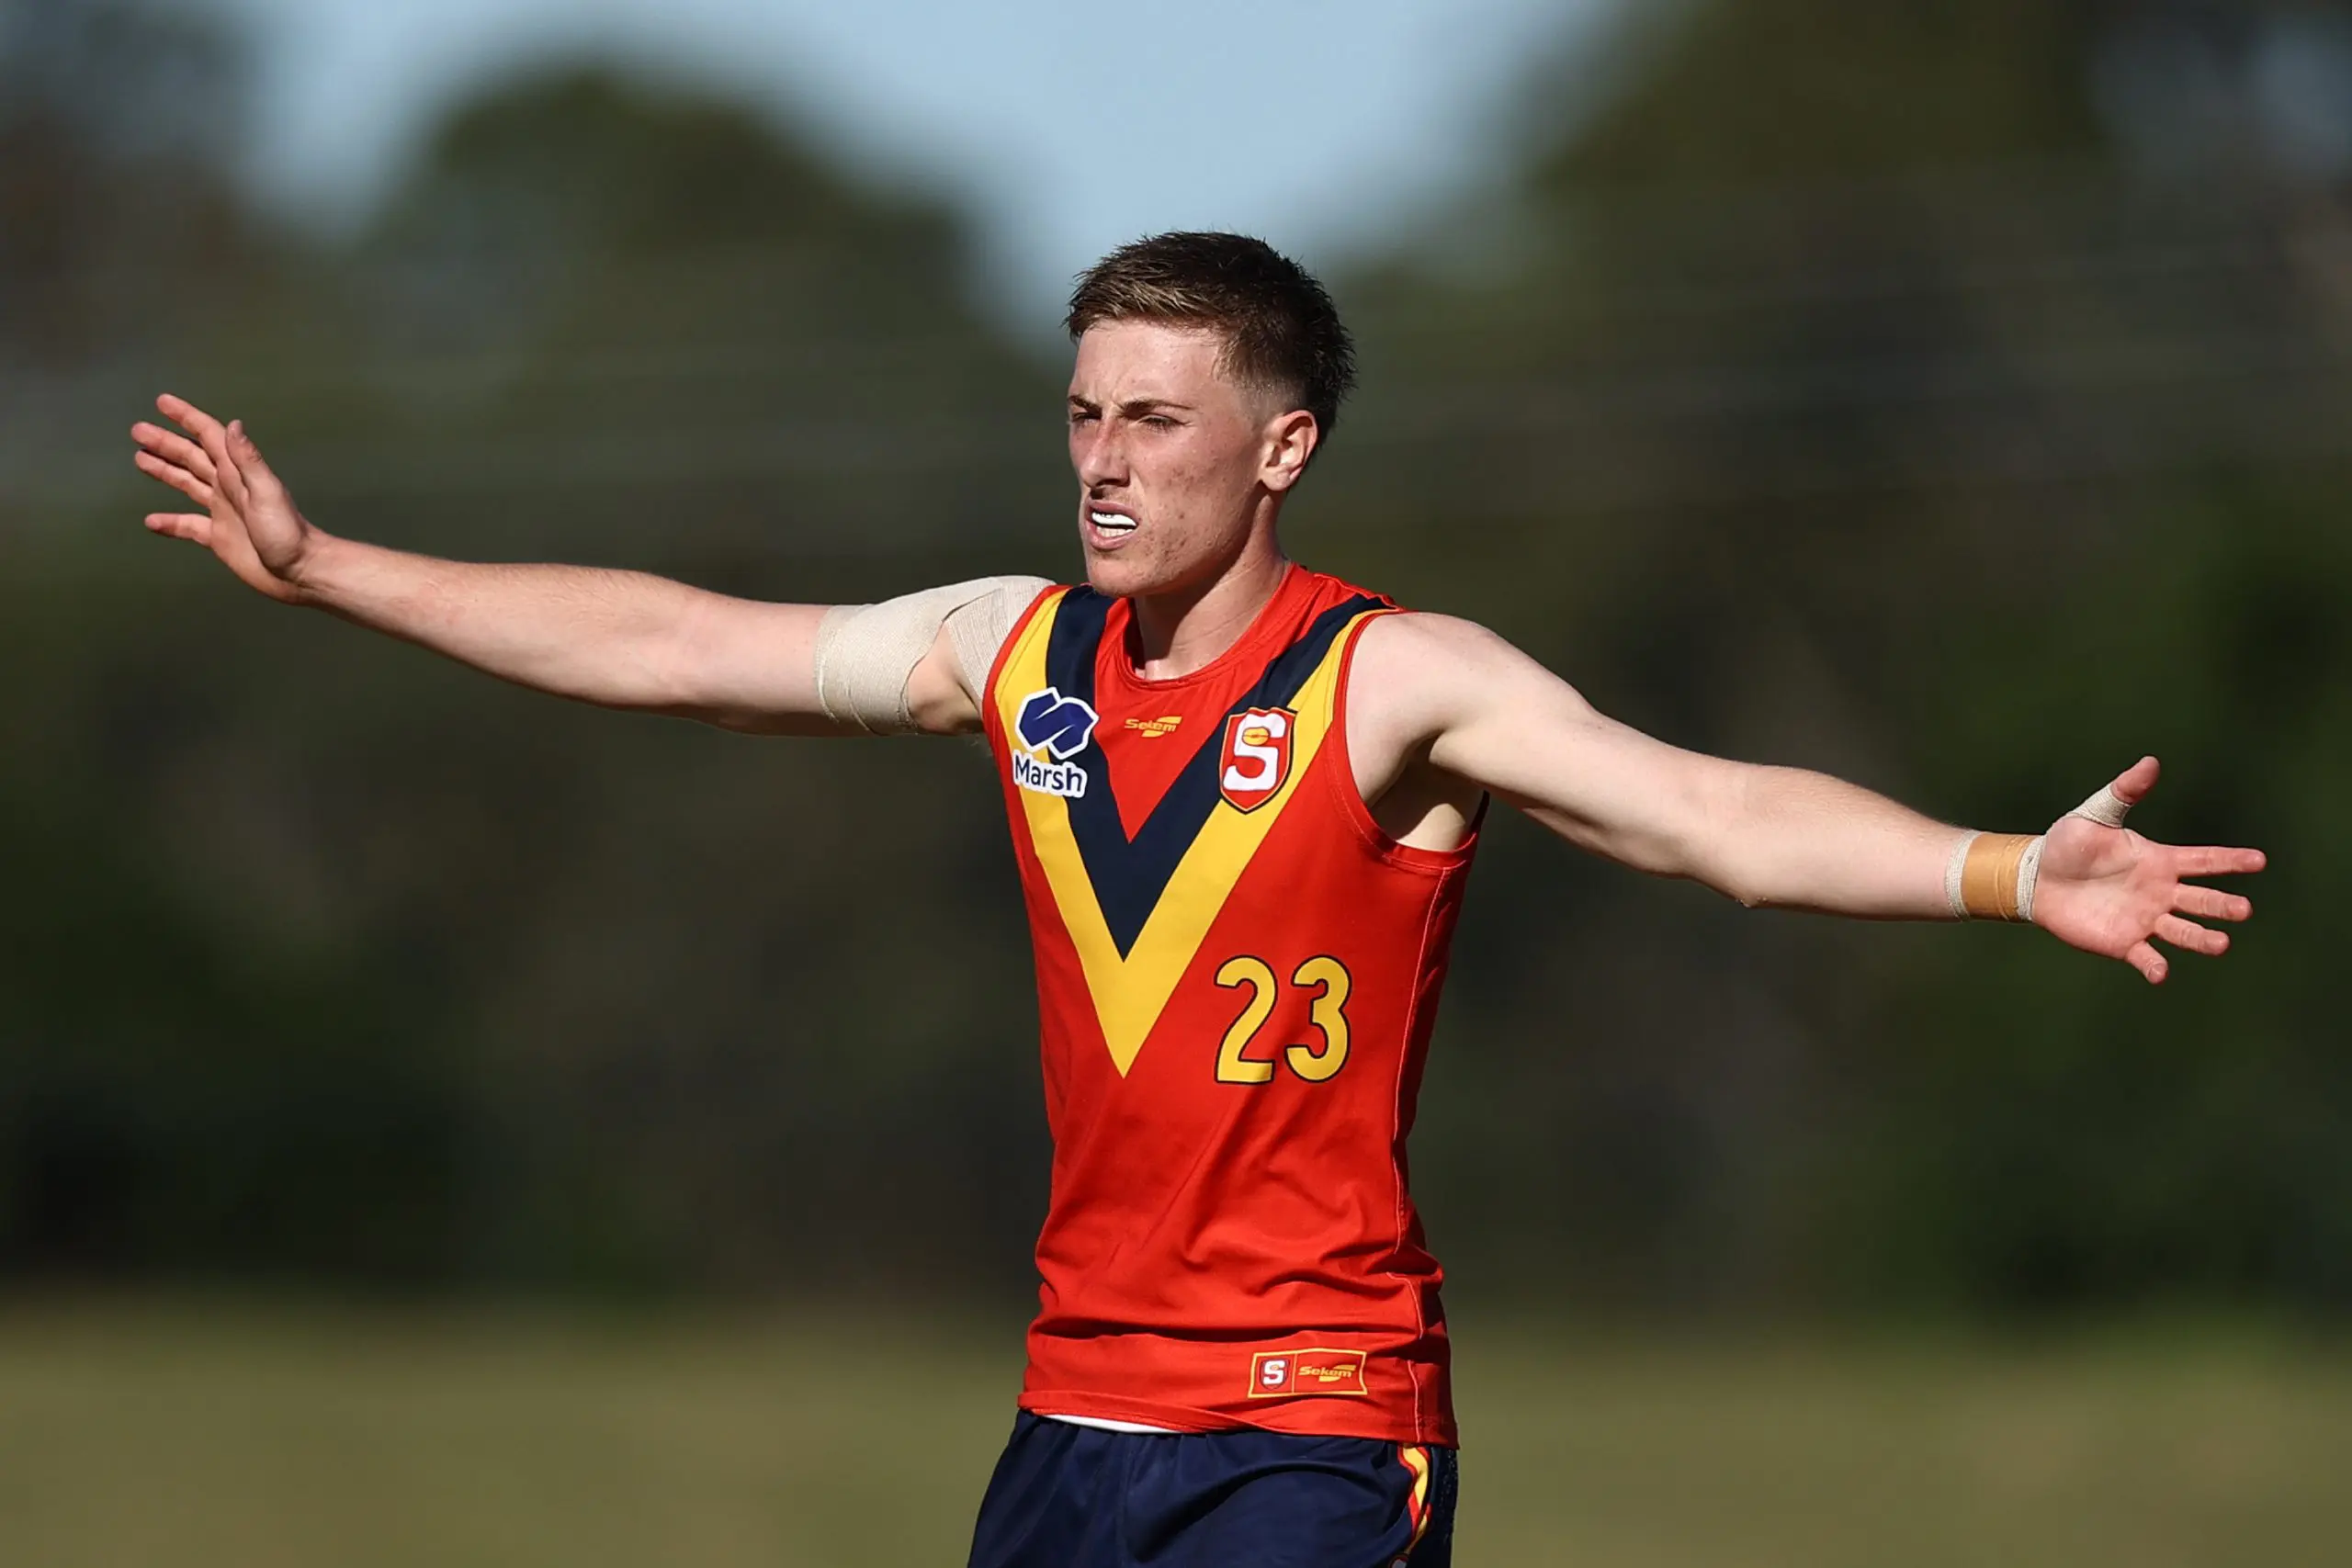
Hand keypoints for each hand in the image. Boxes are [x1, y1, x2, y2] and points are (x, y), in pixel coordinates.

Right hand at [131, 394, 320, 602]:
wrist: (298, 572)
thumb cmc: (286, 532)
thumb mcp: (267, 492)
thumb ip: (248, 460)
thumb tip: (233, 424)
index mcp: (237, 473)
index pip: (208, 437)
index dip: (186, 418)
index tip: (162, 402)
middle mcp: (227, 487)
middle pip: (191, 457)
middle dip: (165, 443)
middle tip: (137, 430)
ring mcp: (221, 511)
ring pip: (186, 484)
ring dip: (164, 471)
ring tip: (139, 458)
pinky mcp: (217, 537)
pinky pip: (187, 525)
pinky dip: (169, 522)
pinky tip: (151, 521)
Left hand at [2032, 756, 2265, 984]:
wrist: (2037, 879)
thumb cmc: (2069, 844)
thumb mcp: (2096, 814)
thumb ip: (2125, 792)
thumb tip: (2151, 762)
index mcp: (2160, 861)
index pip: (2204, 860)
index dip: (2232, 861)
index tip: (2260, 860)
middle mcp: (2161, 892)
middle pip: (2202, 900)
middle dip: (2223, 906)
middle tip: (2243, 910)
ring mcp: (2146, 919)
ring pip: (2184, 932)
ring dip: (2203, 939)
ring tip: (2222, 943)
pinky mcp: (2124, 943)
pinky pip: (2146, 957)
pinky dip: (2155, 966)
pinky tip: (2160, 973)